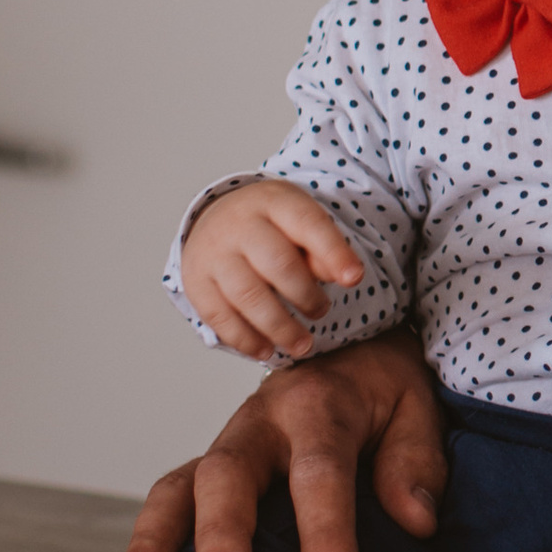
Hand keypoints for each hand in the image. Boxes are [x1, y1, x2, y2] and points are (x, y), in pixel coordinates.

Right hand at [112, 326, 445, 551]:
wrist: (354, 346)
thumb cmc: (384, 391)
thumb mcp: (417, 410)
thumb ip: (415, 463)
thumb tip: (414, 521)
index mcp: (321, 404)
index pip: (319, 472)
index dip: (325, 533)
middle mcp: (263, 419)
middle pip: (231, 472)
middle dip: (225, 533)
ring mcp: (228, 441)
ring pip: (184, 483)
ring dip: (161, 536)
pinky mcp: (208, 464)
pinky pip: (170, 495)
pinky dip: (149, 537)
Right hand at [179, 179, 363, 359]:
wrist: (217, 217)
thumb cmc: (273, 226)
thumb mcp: (301, 223)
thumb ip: (322, 249)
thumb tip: (344, 276)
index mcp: (274, 201)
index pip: (308, 224)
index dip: (334, 253)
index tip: (355, 279)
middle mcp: (239, 224)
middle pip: (278, 264)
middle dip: (306, 295)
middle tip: (322, 312)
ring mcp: (213, 253)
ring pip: (248, 295)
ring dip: (280, 327)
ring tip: (303, 345)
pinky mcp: (196, 282)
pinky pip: (219, 316)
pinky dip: (246, 339)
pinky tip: (267, 350)